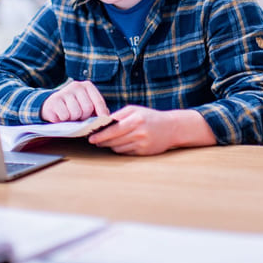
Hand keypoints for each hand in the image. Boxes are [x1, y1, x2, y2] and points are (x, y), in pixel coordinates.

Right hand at [41, 80, 108, 122]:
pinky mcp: (54, 100)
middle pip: (87, 108)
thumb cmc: (74, 107)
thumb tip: (107, 118)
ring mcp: (64, 92)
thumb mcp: (86, 105)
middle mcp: (76, 85)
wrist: (52, 105)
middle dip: (84, 117)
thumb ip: (97, 110)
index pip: (98, 101)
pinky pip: (64, 115)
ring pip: (76, 113)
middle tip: (79, 117)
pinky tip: (61, 116)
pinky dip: (63, 119)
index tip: (104, 120)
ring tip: (69, 116)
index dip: (102, 112)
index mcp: (87, 86)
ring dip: (73, 119)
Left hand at [88, 106, 216, 154]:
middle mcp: (139, 132)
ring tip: (105, 142)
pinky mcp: (144, 152)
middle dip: (102, 141)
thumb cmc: (150, 117)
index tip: (91, 137)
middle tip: (94, 141)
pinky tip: (118, 145)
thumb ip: (119, 115)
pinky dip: (120, 149)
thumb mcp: (135, 110)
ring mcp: (142, 143)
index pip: (113, 130)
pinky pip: (126, 152)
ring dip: (110, 146)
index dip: (100, 135)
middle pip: (114, 140)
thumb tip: (102, 123)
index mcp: (135, 119)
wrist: (171, 128)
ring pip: (119, 148)